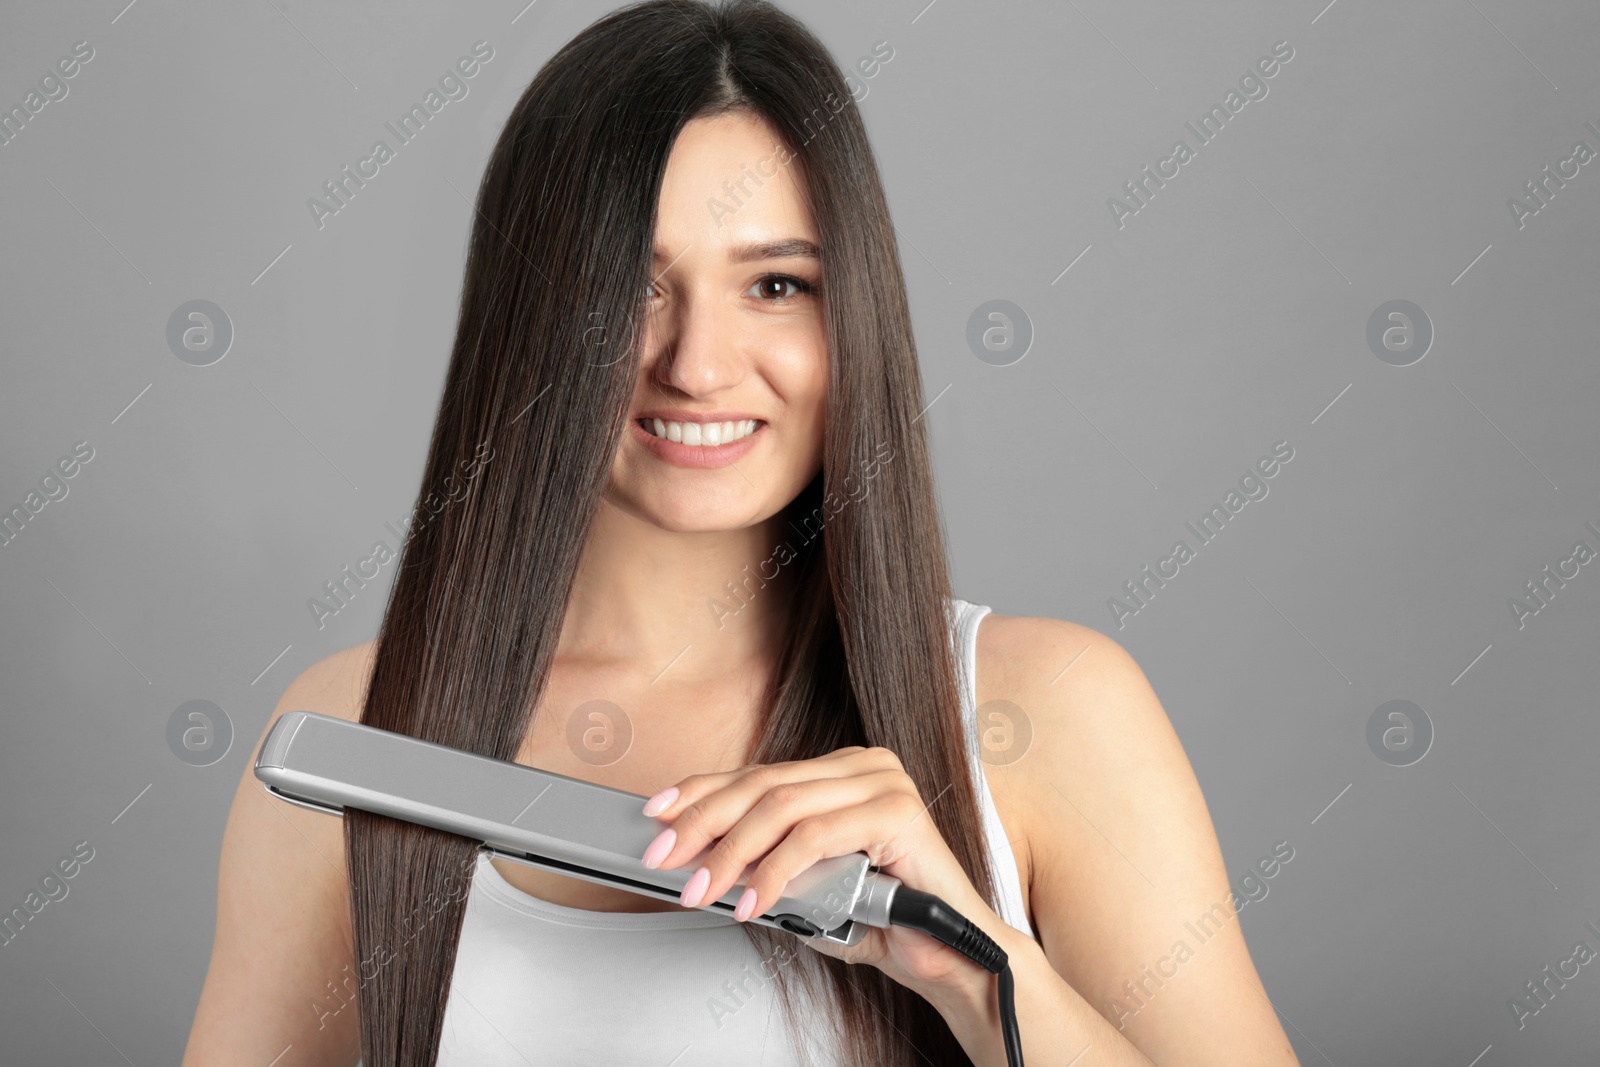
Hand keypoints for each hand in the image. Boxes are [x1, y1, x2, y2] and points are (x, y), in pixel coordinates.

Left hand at [637, 746, 1012, 1003]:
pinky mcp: (897, 810)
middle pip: (762, 784)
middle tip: (664, 857)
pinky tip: (751, 901)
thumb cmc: (884, 922)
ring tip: (701, 888)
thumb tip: (700, 857)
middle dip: (702, 822)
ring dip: (731, 853)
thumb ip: (764, 862)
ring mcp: (883, 782)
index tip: (656, 814)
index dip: (701, 791)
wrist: (950, 956)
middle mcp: (862, 766)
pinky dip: (773, 872)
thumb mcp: (806, 886)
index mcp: (840, 772)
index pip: (757, 773)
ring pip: (781, 807)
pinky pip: (814, 837)